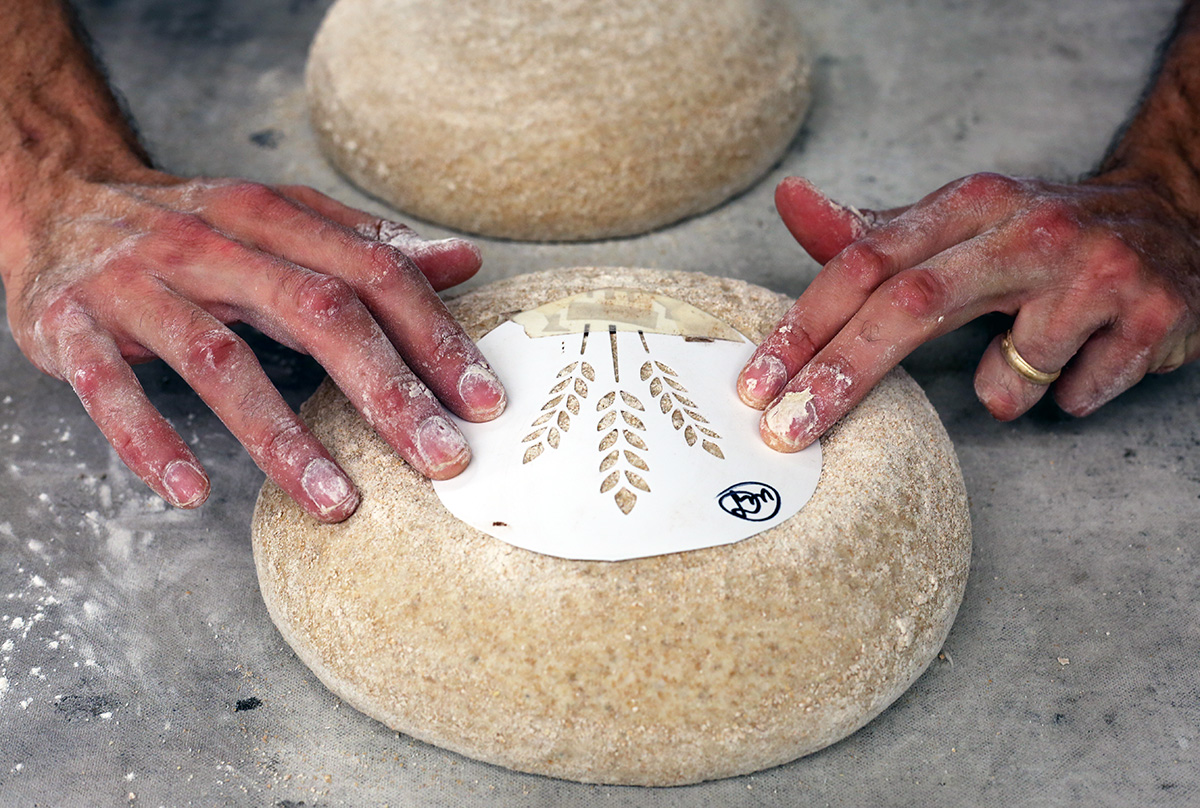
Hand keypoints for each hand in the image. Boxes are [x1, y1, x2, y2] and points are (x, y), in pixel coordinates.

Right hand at [4, 167, 505, 520]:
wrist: (58, 194)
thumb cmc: (195, 226)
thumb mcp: (283, 220)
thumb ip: (368, 246)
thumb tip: (463, 262)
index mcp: (274, 218)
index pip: (373, 273)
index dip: (434, 336)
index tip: (485, 401)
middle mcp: (214, 244)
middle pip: (316, 312)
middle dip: (386, 390)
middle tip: (441, 459)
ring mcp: (140, 285)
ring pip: (221, 358)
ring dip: (282, 436)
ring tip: (336, 502)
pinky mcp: (74, 325)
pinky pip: (109, 387)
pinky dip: (148, 439)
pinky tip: (189, 491)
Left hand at [737, 174, 1199, 449]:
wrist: (1177, 219)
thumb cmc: (1040, 235)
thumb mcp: (959, 221)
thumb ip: (874, 231)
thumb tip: (790, 202)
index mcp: (971, 204)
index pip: (867, 263)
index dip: (806, 325)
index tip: (759, 381)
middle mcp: (1028, 229)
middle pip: (910, 307)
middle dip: (841, 377)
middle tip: (788, 430)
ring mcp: (1095, 271)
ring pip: (1007, 374)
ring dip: (1004, 386)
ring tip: (1032, 354)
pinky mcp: (1150, 316)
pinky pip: (1073, 395)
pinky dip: (1065, 393)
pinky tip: (1087, 357)